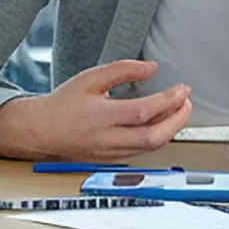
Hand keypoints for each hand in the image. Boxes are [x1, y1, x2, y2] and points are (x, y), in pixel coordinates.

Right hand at [0, 60, 192, 161]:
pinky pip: (142, 151)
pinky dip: (156, 137)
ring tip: (178, 111)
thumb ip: (122, 70)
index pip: (144, 112)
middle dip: (178, 120)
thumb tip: (151, 68)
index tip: (182, 90)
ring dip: (170, 129)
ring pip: (151, 147)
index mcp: (101, 117)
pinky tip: (161, 124)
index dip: (169, 101)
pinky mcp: (113, 160)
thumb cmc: (63, 105)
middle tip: (187, 104)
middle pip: (154, 137)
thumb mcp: (90, 78)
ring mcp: (111, 153)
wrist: (41, 132)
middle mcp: (108, 139)